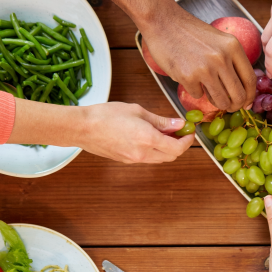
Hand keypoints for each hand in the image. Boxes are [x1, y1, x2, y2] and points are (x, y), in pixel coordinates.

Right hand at [78, 102, 193, 162]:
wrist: (83, 128)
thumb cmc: (107, 115)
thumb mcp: (138, 111)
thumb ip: (161, 121)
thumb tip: (178, 124)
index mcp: (148, 139)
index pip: (178, 147)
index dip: (187, 140)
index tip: (189, 131)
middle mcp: (143, 153)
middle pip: (171, 156)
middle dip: (179, 145)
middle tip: (179, 131)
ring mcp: (134, 159)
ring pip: (160, 159)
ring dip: (167, 149)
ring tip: (164, 133)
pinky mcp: (126, 161)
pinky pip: (147, 158)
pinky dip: (155, 151)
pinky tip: (150, 138)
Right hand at [140, 3, 256, 111]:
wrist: (163, 21)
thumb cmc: (190, 32)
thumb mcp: (219, 40)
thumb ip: (232, 60)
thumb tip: (242, 87)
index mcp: (233, 47)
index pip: (250, 79)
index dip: (250, 96)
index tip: (246, 103)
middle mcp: (222, 58)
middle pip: (238, 94)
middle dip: (235, 105)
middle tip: (229, 106)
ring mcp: (205, 68)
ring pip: (221, 100)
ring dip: (217, 102)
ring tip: (210, 93)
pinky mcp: (188, 77)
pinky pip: (198, 95)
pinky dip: (195, 90)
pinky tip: (189, 77)